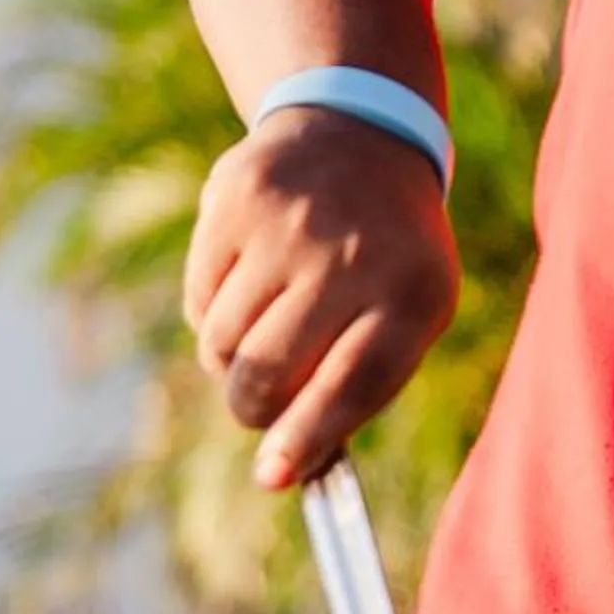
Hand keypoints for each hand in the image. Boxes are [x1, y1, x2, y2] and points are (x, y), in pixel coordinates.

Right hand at [183, 111, 458, 485]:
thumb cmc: (389, 254)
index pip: (353, 384)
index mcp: (414, 292)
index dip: (307, 439)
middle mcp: (354, 255)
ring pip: (224, 344)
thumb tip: (284, 472)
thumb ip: (357, 388)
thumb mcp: (409, 308)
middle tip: (258, 406)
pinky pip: (199, 301)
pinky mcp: (236, 199)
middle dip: (254, 408)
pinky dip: (213, 310)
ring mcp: (291, 224)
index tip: (272, 478)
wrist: (362, 135)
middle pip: (271, 374)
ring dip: (231, 357)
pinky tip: (251, 276)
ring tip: (268, 321)